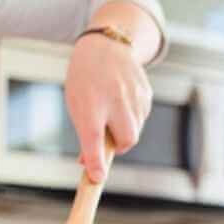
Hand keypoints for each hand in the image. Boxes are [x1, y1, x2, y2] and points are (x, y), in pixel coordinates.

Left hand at [65, 34, 151, 182]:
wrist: (106, 45)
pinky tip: (122, 101)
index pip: (93, 138)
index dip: (95, 161)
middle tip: (107, 139)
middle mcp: (114, 99)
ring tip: (111, 110)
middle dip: (118, 146)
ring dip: (124, 130)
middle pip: (126, 140)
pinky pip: (141, 117)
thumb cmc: (85, 80)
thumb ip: (85, 134)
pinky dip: (132, 118)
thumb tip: (91, 165)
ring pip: (135, 130)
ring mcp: (133, 95)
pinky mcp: (146, 94)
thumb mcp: (77, 104)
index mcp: (90, 103)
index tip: (97, 178)